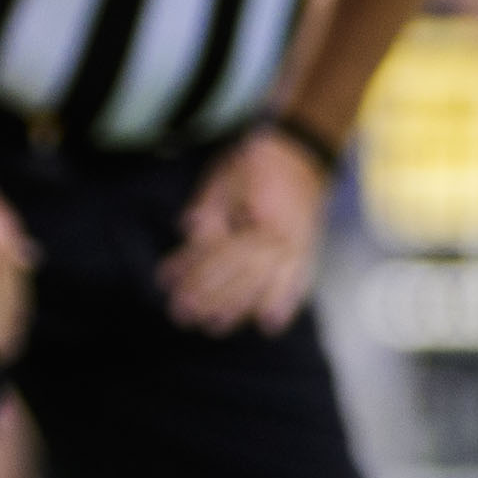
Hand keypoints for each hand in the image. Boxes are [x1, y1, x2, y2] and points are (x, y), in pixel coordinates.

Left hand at [164, 126, 330, 334]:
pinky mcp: (307, 250)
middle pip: (241, 274)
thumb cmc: (259, 161)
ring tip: (216, 326)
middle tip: (184, 315)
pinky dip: (285, 303)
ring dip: (239, 307)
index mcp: (260, 216)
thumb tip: (189, 233)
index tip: (170, 287)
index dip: (194, 272)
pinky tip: (270, 326)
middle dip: (211, 297)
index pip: (221, 252)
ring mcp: (298, 246)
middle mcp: (282, 236)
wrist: (305, 151)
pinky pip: (298, 282)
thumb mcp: (226, 177)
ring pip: (265, 283)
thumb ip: (209, 209)